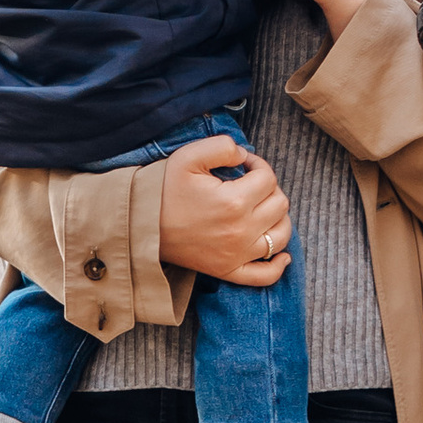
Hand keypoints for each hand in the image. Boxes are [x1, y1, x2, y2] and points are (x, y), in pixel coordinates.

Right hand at [157, 137, 292, 283]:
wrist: (141, 225)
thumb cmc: (164, 189)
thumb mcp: (188, 155)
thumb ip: (223, 146)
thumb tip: (245, 156)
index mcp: (234, 202)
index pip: (268, 177)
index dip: (258, 164)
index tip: (243, 164)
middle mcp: (241, 231)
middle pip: (280, 204)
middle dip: (268, 188)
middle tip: (248, 183)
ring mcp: (237, 255)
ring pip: (281, 235)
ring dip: (278, 218)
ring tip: (260, 208)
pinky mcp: (228, 271)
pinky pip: (265, 276)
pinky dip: (278, 265)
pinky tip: (281, 254)